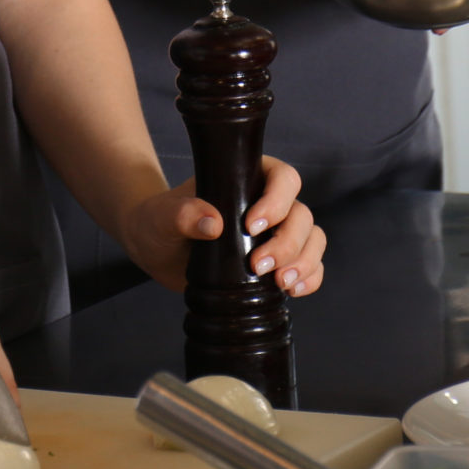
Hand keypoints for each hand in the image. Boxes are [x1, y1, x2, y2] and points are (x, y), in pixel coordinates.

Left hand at [120, 157, 324, 296]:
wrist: (157, 250)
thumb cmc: (159, 221)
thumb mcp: (162, 215)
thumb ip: (182, 213)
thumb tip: (212, 222)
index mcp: (248, 177)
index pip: (283, 178)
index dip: (277, 201)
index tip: (252, 226)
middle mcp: (269, 202)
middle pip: (301, 214)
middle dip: (288, 242)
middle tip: (258, 265)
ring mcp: (276, 233)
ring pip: (312, 239)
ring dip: (304, 261)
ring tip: (281, 283)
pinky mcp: (277, 262)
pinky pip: (309, 266)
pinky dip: (309, 278)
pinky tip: (293, 291)